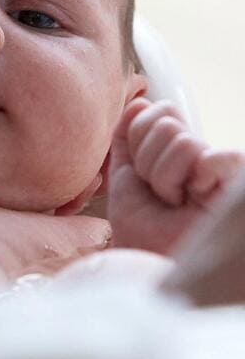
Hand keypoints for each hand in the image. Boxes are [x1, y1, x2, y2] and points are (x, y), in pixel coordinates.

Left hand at [108, 97, 244, 253]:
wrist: (145, 256)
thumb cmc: (139, 223)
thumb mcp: (124, 172)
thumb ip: (127, 137)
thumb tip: (140, 102)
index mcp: (175, 146)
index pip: (157, 111)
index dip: (138, 143)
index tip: (141, 174)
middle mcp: (200, 151)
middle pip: (167, 124)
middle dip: (149, 163)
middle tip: (158, 191)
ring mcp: (217, 166)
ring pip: (183, 140)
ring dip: (165, 178)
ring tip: (172, 200)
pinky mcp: (235, 182)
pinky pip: (219, 156)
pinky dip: (198, 176)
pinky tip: (196, 196)